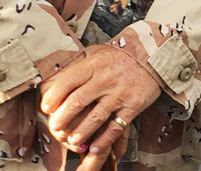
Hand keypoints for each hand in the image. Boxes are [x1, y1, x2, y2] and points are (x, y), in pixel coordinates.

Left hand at [39, 44, 160, 170]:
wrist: (153, 55)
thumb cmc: (120, 56)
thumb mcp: (97, 52)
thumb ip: (79, 64)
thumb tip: (53, 78)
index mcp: (94, 64)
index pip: (68, 81)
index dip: (53, 97)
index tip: (46, 107)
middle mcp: (106, 79)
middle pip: (78, 102)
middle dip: (62, 119)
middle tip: (55, 128)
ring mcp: (120, 93)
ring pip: (95, 118)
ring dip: (80, 132)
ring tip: (72, 140)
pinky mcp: (133, 105)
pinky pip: (116, 127)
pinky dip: (104, 140)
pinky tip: (94, 147)